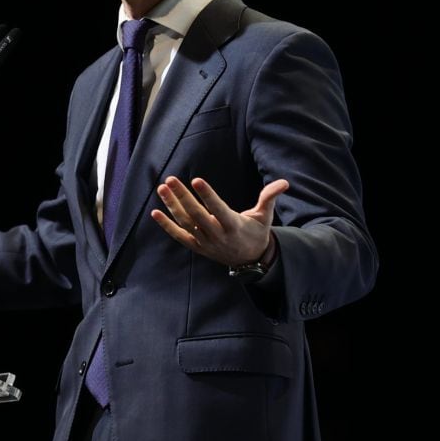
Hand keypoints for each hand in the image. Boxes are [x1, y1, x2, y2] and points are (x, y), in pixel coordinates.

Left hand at [150, 176, 288, 265]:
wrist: (250, 261)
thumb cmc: (256, 232)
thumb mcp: (265, 216)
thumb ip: (269, 197)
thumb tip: (284, 182)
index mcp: (234, 225)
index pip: (218, 209)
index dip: (208, 196)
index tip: (196, 180)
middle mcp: (217, 235)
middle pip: (197, 215)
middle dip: (183, 197)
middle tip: (171, 179)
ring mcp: (205, 242)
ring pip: (186, 223)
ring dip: (172, 206)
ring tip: (162, 188)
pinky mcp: (198, 247)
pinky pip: (179, 236)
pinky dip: (167, 226)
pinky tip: (155, 212)